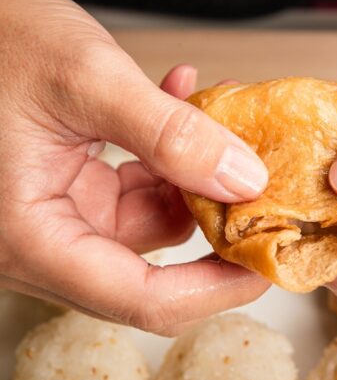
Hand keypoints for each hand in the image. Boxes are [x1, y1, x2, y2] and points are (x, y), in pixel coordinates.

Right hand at [0, 0, 270, 334]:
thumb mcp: (88, 80)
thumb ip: (170, 135)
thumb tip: (242, 180)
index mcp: (25, 238)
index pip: (139, 300)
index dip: (215, 288)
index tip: (267, 262)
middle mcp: (33, 241)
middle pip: (149, 267)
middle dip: (210, 219)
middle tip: (260, 180)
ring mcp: (49, 216)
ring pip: (150, 222)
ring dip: (193, 173)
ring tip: (214, 113)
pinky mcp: (61, 189)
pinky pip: (133, 190)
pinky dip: (165, 154)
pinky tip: (179, 101)